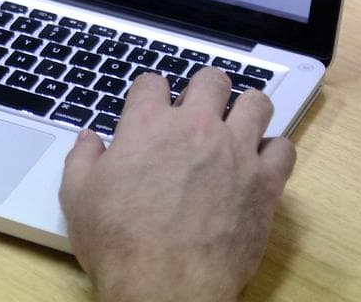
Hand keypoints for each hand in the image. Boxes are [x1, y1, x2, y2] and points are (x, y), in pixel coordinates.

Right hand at [59, 68, 296, 301]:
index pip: (152, 81)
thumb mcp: (77, 196)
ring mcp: (236, 152)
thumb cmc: (119, 242)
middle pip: (211, 79)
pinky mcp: (265, 183)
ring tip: (236, 127)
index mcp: (147, 124)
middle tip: (197, 110)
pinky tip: (258, 164)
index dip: (149, 93)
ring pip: (257, 103)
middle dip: (203, 89)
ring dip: (245, 110)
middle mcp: (196, 128)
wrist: (165, 284)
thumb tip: (88, 140)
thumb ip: (82, 159)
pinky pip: (284, 148)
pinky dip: (273, 151)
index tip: (150, 108)